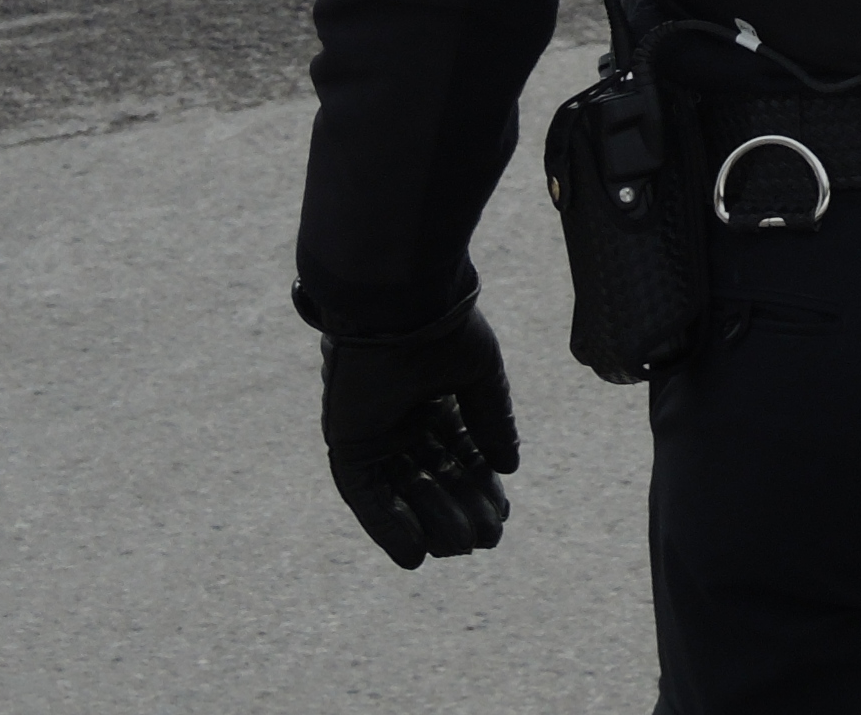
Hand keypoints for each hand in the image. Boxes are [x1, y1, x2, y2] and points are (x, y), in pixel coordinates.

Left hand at [322, 295, 518, 567]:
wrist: (399, 305)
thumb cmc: (443, 328)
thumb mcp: (480, 375)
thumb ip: (493, 420)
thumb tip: (510, 468)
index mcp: (435, 400)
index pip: (461, 456)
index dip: (481, 487)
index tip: (503, 515)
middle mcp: (404, 422)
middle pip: (433, 480)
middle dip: (460, 510)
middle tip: (486, 539)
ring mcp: (374, 436)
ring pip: (403, 494)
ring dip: (431, 523)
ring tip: (461, 548)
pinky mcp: (349, 447)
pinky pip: (366, 499)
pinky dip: (388, 528)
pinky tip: (414, 555)